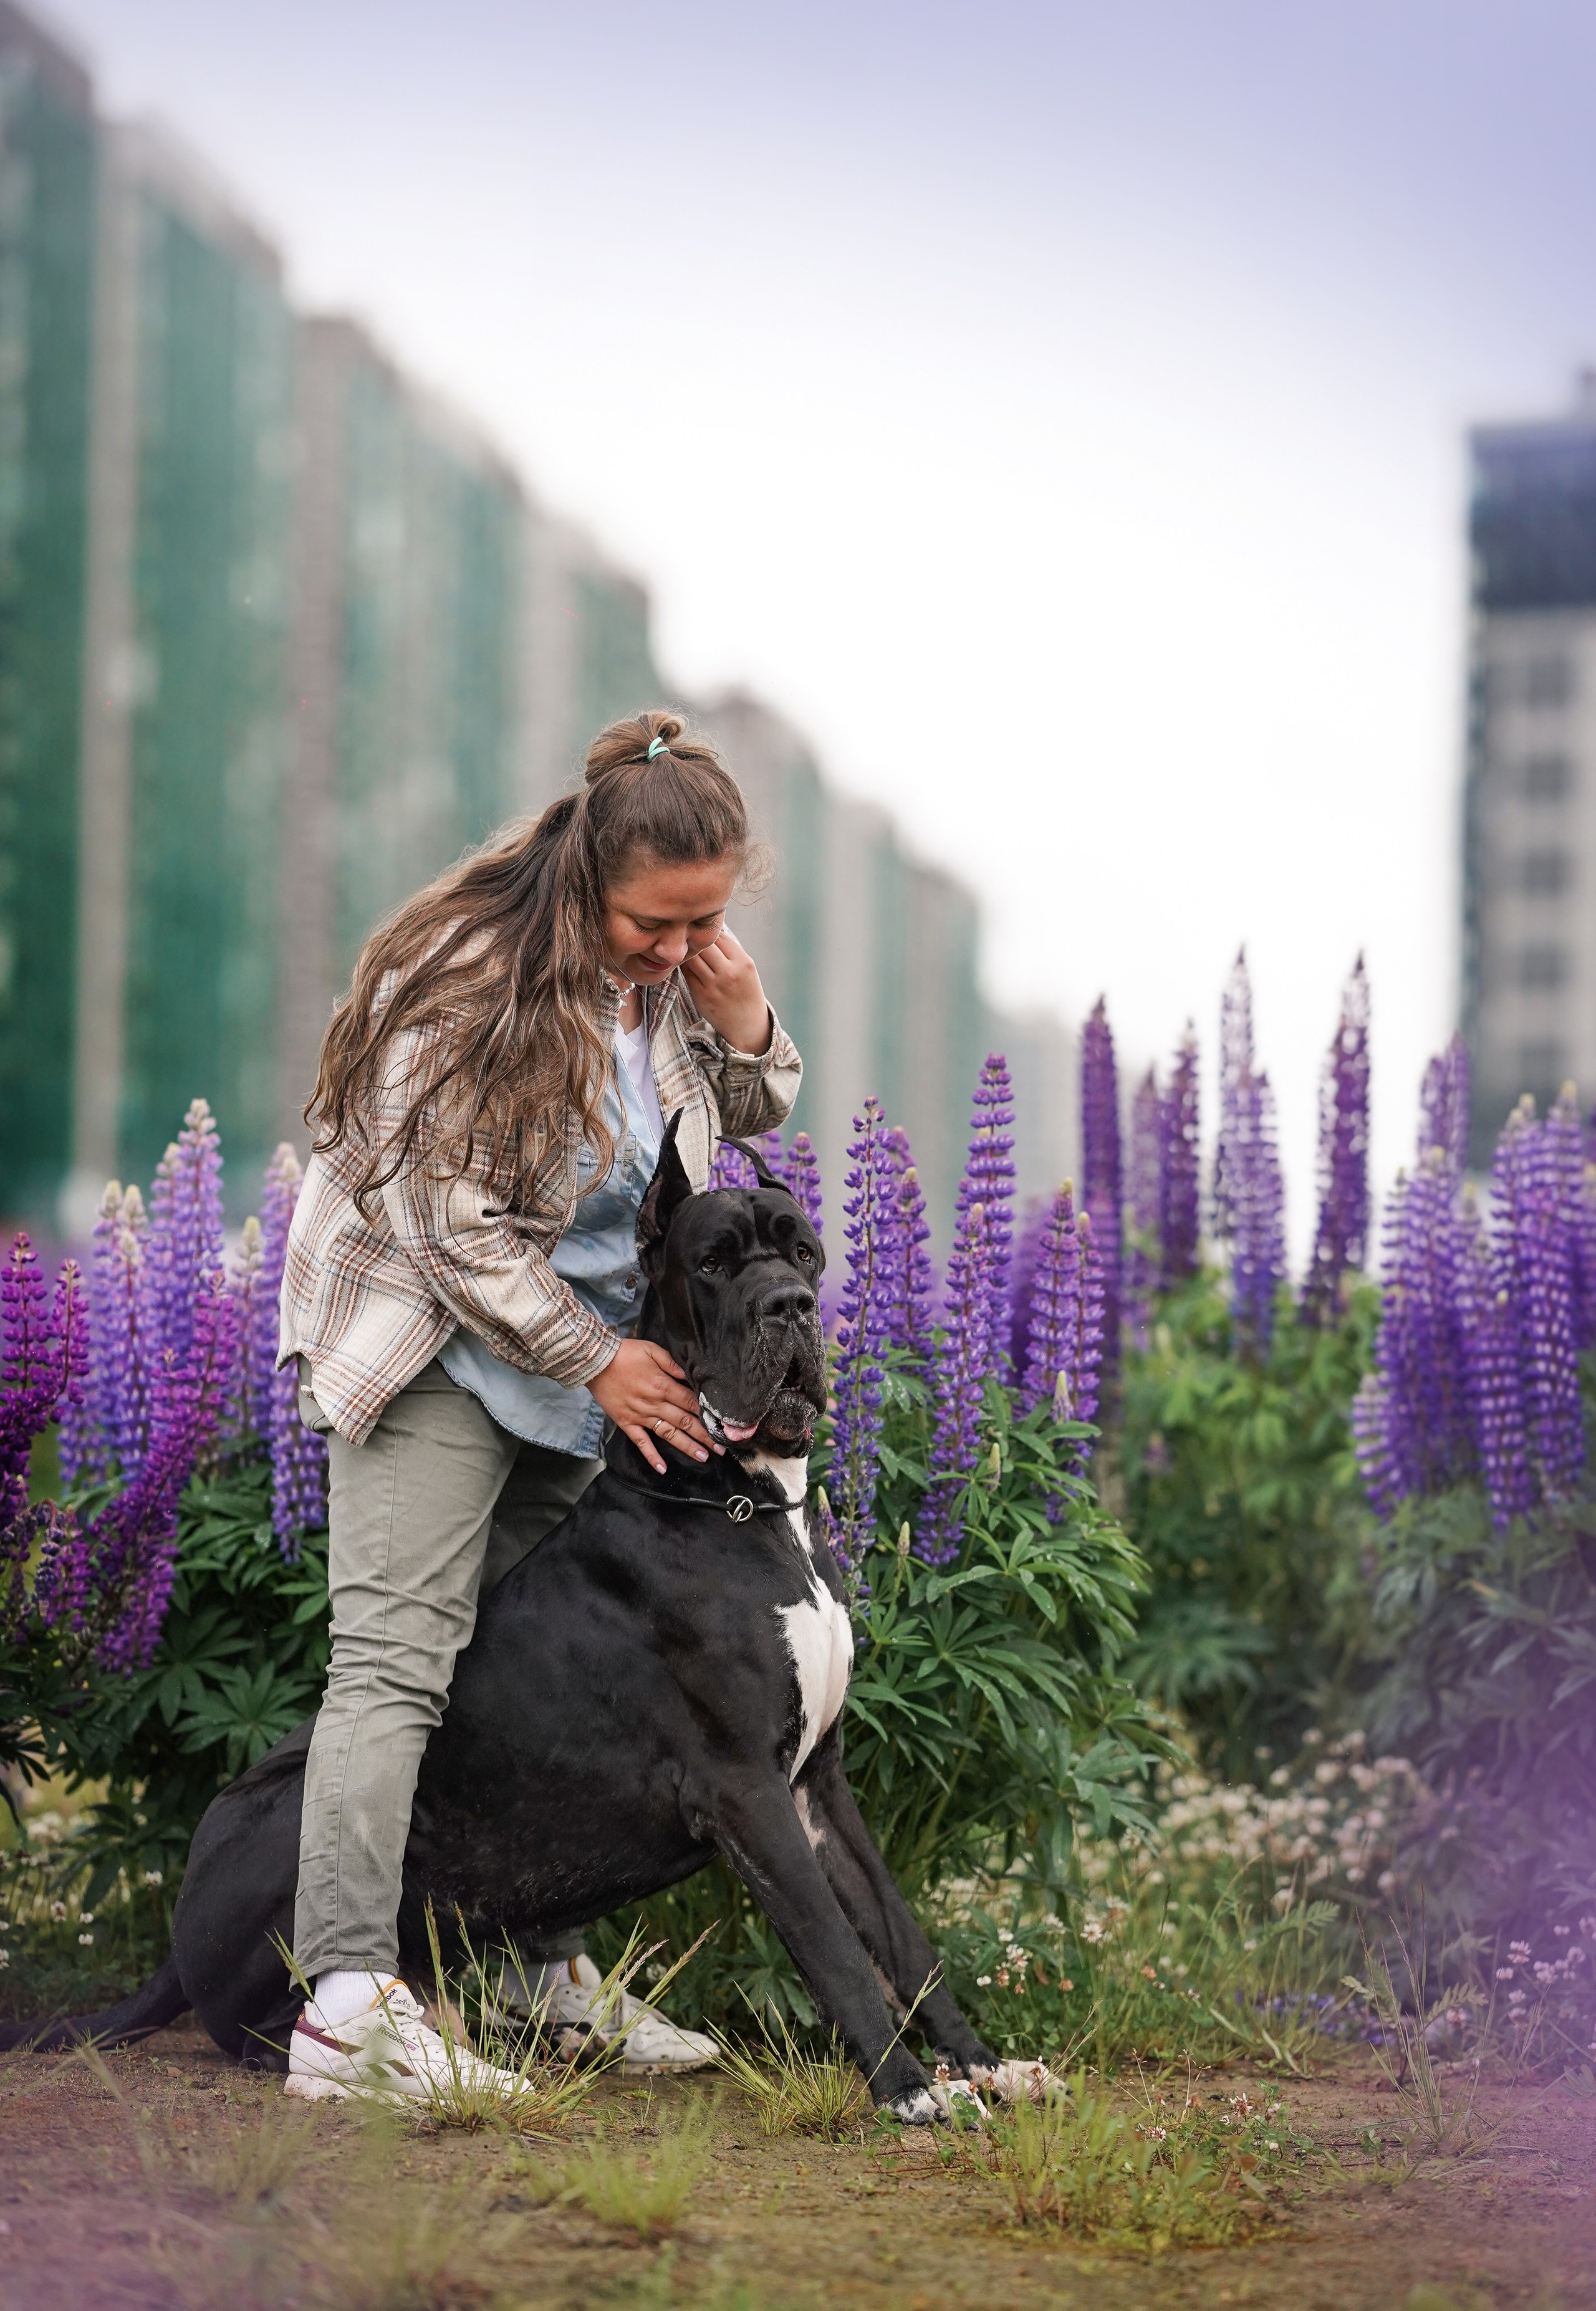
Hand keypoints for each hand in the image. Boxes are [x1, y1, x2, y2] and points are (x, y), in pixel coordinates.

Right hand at [588, 1337, 722, 1473]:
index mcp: (663, 1385)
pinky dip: (651, 1456)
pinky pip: (641, 1442)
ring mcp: (641, 1416)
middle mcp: (655, 1404)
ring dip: (686, 1446)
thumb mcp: (652, 1350)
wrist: (595, 1362)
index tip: (721, 1425)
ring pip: (668, 1434)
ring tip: (703, 1457)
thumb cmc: (625, 1353)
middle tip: (721, 1448)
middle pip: (685, 1421)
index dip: (708, 1415)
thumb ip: (673, 1364)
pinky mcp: (627, 1423)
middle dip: (705, 1435)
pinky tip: (662, 1469)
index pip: (691, 1403)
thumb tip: (691, 1375)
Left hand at [681, 928, 771, 1055]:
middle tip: (690, 937)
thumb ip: (730, 950)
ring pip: (692, 958)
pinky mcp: (701, 996)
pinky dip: (685, 966)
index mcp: (743, 962)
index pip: (720, 936)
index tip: (704, 932)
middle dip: (696, 940)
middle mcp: (729, 973)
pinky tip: (686, 964)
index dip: (710, 932)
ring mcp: (713, 985)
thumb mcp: (746, 968)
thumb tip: (709, 929)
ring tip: (686, 949)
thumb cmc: (745, 991)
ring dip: (687, 952)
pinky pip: (687, 973)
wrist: (747, 1024)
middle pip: (704, 945)